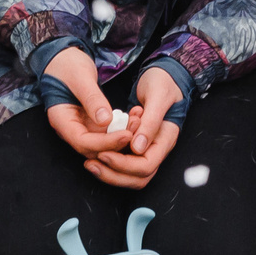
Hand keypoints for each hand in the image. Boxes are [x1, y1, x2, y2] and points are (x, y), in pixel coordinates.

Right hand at [42, 50, 130, 159]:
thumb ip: (92, 99)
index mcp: (61, 120)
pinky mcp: (91, 121)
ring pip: (102, 141)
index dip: (106, 143)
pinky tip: (134, 116)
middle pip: (93, 148)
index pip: (83, 142)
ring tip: (139, 119)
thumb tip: (106, 121)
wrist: (63, 58)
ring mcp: (81, 125)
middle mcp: (70, 128)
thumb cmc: (67, 64)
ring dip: (121, 134)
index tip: (126, 135)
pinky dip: (121, 126)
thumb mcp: (81, 77)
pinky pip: (107, 130)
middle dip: (116, 141)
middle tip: (137, 126)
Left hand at [86, 66, 184, 190]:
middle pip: (138, 178)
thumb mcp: (158, 96)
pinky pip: (124, 162)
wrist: (165, 76)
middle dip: (113, 175)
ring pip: (130, 175)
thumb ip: (150, 122)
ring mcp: (148, 148)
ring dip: (109, 172)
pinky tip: (95, 152)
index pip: (146, 166)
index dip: (123, 164)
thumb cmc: (163, 82)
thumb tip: (138, 149)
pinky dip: (110, 162)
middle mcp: (158, 149)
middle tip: (91, 164)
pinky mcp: (137, 145)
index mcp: (165, 139)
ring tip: (90, 163)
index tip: (103, 153)